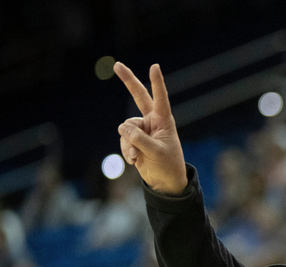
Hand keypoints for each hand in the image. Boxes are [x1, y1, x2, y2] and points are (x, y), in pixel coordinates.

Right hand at [113, 62, 187, 194]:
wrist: (165, 182)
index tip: (154, 66)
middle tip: (117, 64)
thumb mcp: (155, 153)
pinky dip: (126, 150)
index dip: (157, 83)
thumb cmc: (167, 166)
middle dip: (128, 81)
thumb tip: (122, 128)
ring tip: (137, 157)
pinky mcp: (134, 139)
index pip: (160, 98)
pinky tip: (134, 161)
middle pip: (139, 97)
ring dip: (128, 144)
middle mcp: (152, 121)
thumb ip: (139, 139)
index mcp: (164, 121)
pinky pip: (123, 139)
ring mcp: (142, 129)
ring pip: (126, 128)